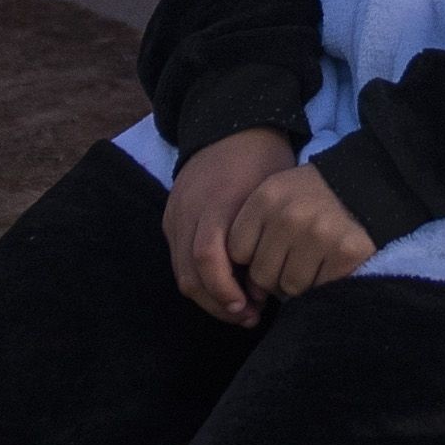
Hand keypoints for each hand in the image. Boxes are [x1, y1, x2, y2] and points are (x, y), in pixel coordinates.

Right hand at [160, 126, 291, 323]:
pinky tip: (223, 287)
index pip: (207, 257)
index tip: (251, 307)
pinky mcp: (170, 218)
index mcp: (215, 202)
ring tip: (239, 308)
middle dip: (218, 303)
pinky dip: (198, 279)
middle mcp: (188, 210)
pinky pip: (177, 258)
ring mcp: (175, 214)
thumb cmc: (264, 162)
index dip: (225, 289)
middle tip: (248, 317)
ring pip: (180, 271)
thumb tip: (269, 286)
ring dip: (208, 297)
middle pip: (189, 273)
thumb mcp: (274, 195)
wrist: (232, 127)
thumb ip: (266, 237)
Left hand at [225, 159, 374, 305]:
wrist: (367, 183)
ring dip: (299, 283)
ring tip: (312, 262)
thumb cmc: (313, 196)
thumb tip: (251, 291)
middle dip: (274, 276)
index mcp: (267, 198)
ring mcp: (320, 235)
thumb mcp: (277, 195)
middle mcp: (290, 215)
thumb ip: (254, 232)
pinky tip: (330, 264)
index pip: (237, 251)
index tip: (269, 250)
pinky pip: (319, 289)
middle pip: (261, 275)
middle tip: (293, 261)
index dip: (252, 257)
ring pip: (289, 287)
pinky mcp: (346, 252)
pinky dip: (324, 284)